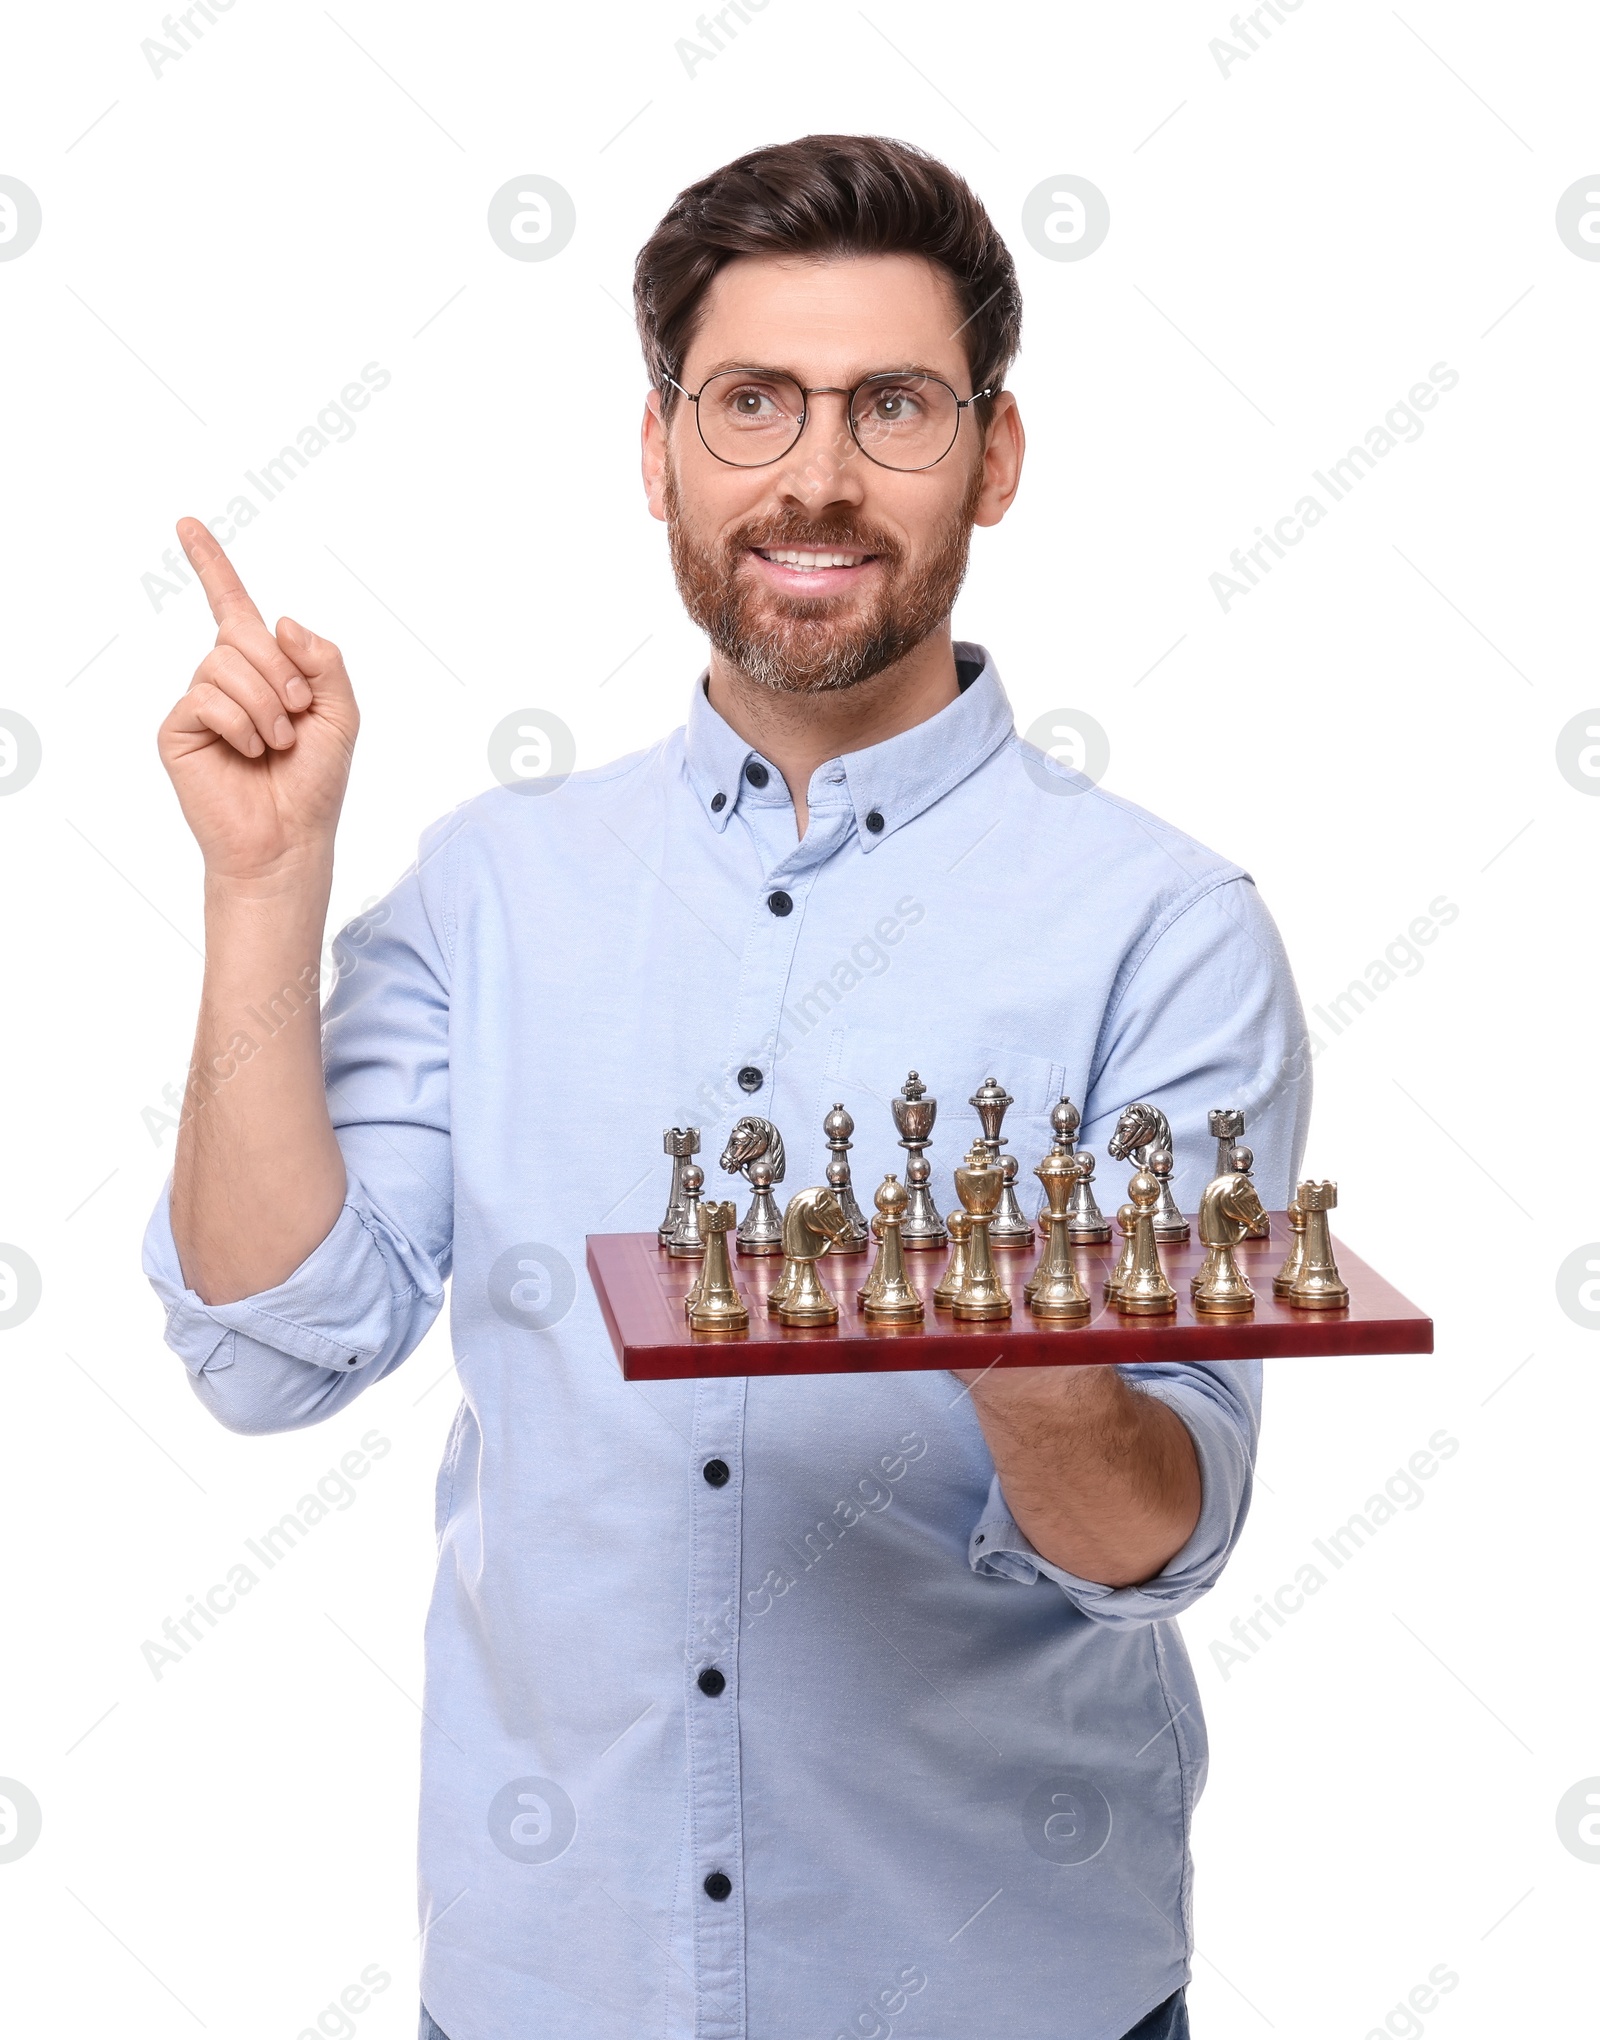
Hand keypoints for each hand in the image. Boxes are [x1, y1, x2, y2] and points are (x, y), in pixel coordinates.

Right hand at [156, 519, 359, 883]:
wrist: (290, 839)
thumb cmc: (314, 781)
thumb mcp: (342, 712)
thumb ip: (325, 659)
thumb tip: (280, 621)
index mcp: (263, 668)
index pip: (232, 606)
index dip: (211, 565)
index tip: (186, 523)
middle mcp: (225, 678)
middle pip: (243, 633)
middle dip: (283, 673)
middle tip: (298, 717)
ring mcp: (199, 702)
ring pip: (226, 664)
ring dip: (267, 706)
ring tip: (276, 744)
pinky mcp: (177, 729)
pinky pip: (207, 698)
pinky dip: (241, 725)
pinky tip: (248, 754)